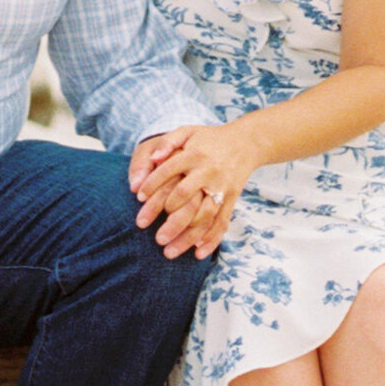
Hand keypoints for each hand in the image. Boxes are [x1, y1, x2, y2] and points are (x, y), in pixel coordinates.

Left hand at [131, 122, 255, 257]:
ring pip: (203, 216)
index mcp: (195, 154)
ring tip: (167, 251)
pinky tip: (197, 254)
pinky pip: (222, 222)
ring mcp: (222, 188)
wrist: (246, 143)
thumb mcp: (188, 131)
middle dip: (163, 213)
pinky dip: (211, 240)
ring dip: (186, 236)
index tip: (138, 197)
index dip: (152, 183)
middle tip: (144, 228)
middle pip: (184, 196)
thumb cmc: (209, 139)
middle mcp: (208, 172)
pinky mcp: (232, 200)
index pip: (169, 170)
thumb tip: (154, 158)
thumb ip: (168, 141)